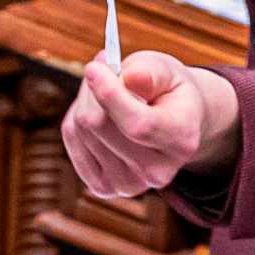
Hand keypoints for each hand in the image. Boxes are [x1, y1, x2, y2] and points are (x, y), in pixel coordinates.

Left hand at [61, 50, 242, 200]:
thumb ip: (150, 72)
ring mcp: (129, 184)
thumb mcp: (166, 71)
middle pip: (100, 125)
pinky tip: (98, 114)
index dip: (111, 95)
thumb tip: (131, 78)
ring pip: (82, 129)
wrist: (171, 122)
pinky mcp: (103, 187)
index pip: (138, 125)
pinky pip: (72, 140)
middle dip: (94, 89)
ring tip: (108, 93)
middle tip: (103, 68)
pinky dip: (77, 120)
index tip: (93, 68)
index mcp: (182, 141)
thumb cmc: (167, 90)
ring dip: (86, 102)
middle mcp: (158, 172)